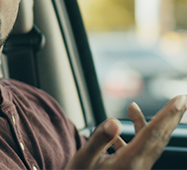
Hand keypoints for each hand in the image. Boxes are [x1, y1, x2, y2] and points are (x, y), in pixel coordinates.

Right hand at [66, 95, 186, 168]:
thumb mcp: (84, 160)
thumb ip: (99, 140)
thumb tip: (115, 122)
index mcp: (129, 162)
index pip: (152, 133)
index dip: (167, 115)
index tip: (180, 100)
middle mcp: (139, 166)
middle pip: (160, 137)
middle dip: (173, 117)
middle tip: (183, 99)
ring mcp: (138, 168)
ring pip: (153, 142)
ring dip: (156, 122)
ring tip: (139, 106)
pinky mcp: (132, 168)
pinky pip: (142, 146)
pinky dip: (138, 131)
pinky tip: (126, 123)